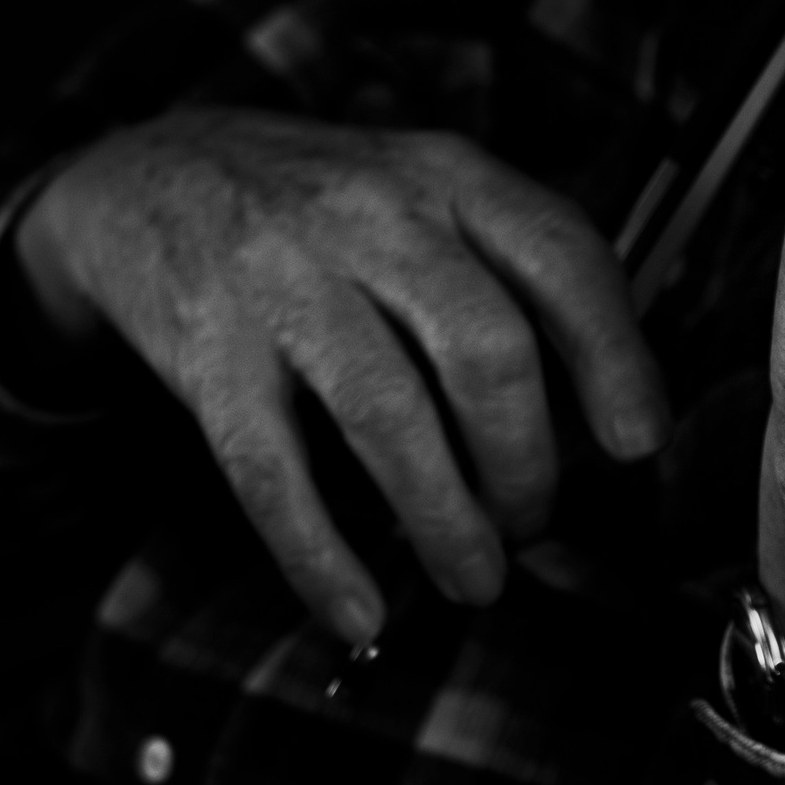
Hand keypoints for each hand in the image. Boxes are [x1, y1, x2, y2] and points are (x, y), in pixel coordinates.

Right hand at [14, 109, 668, 644]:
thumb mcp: (425, 193)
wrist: (145, 175)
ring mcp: (283, 280)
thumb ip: (510, 272)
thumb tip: (606, 403)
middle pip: (483, 346)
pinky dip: (320, 554)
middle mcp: (372, 216)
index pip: (560, 257)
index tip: (638, 440)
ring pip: (386, 413)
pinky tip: (360, 609)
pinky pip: (270, 469)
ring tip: (476, 578)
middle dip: (525, 458)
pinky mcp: (207, 351)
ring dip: (444, 518)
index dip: (614, 356)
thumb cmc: (323, 209)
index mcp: (447, 176)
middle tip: (535, 520)